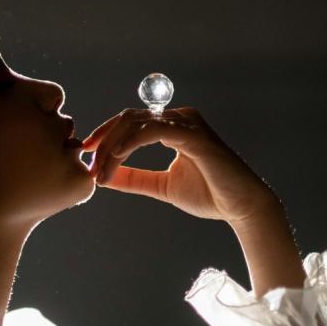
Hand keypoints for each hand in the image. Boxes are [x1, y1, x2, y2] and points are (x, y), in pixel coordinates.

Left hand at [83, 107, 279, 223]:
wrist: (240, 207)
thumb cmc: (208, 194)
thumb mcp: (161, 185)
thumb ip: (135, 178)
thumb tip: (106, 177)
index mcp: (172, 126)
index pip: (129, 121)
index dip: (104, 135)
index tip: (86, 155)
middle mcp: (179, 118)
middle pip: (128, 118)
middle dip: (103, 141)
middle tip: (90, 166)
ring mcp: (187, 123)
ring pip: (137, 123)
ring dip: (113, 146)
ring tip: (100, 170)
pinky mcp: (193, 135)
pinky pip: (154, 130)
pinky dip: (131, 141)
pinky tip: (116, 157)